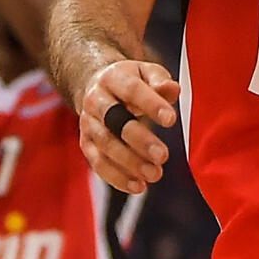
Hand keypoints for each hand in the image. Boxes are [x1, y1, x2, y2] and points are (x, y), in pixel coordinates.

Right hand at [77, 59, 179, 191]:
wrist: (95, 87)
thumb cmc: (131, 82)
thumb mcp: (146, 73)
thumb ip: (160, 81)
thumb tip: (172, 89)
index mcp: (113, 77)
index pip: (131, 90)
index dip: (151, 104)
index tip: (172, 120)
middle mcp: (96, 100)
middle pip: (115, 120)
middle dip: (139, 140)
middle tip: (163, 156)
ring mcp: (88, 123)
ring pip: (106, 145)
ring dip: (130, 163)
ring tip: (155, 174)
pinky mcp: (86, 144)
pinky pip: (98, 163)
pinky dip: (117, 177)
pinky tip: (138, 186)